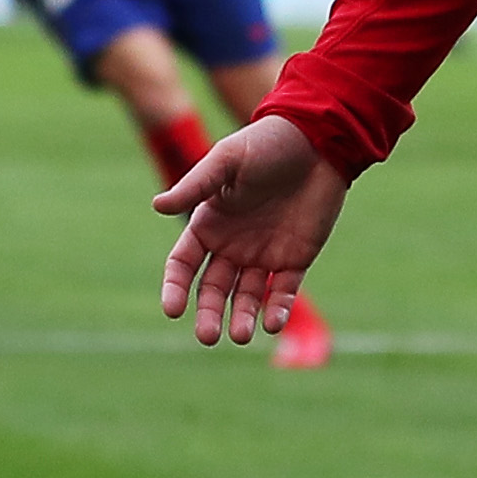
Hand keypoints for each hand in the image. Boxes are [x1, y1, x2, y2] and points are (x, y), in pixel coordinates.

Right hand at [157, 114, 351, 347]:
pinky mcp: (295, 259)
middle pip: (212, 289)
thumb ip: (196, 186)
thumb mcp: (227, 161)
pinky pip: (283, 291)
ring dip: (242, 318)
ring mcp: (263, 254)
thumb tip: (158, 206)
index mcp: (209, 223)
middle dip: (208, 314)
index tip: (172, 310)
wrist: (318, 140)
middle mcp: (232, 245)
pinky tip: (272, 323)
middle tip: (208, 337)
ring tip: (242, 335)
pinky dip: (278, 310)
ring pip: (247, 297)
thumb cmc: (267, 143)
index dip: (175, 288)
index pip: (183, 265)